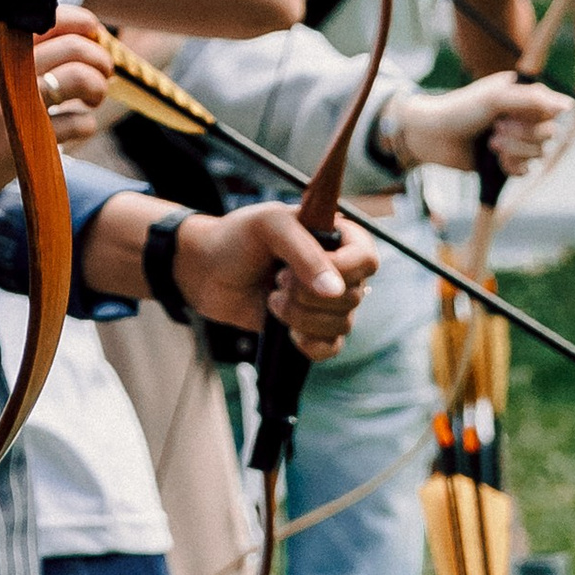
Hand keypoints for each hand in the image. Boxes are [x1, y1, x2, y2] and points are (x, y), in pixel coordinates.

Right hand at [0, 4, 115, 212]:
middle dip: (100, 59)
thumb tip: (65, 44)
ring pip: (82, 78)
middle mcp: (1, 67)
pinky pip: (77, 123)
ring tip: (91, 99)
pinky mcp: (24, 139)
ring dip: (98, 88)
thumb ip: (9, 58)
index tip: (93, 41)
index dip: (85, 27)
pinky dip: (85, 125)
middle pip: (76, 46)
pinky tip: (74, 130)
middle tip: (102, 75)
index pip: (53, 18)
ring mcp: (13, 103)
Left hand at [168, 201, 376, 352]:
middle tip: (277, 277)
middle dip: (307, 294)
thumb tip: (335, 291)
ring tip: (273, 297)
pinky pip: (331, 348)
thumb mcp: (269, 226)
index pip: (367, 258)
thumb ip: (303, 252)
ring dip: (300, 316)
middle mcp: (339, 270)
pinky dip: (309, 344)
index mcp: (337, 236)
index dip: (343, 270)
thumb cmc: (237, 239)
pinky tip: (287, 331)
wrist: (206, 272)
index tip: (299, 269)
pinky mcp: (313, 329)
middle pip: (354, 297)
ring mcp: (327, 302)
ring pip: (342, 324)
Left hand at [393, 71, 574, 182]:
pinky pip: (526, 170)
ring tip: (491, 144)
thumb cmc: (460, 110)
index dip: (539, 117)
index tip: (515, 115)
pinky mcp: (506, 160)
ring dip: (516, 151)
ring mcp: (515, 139)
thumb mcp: (495, 99)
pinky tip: (496, 161)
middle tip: (496, 130)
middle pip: (549, 134)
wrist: (431, 136)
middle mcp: (522, 116)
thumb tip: (569, 105)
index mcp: (522, 96)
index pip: (553, 109)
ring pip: (539, 153)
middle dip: (524, 136)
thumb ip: (532, 100)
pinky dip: (513, 167)